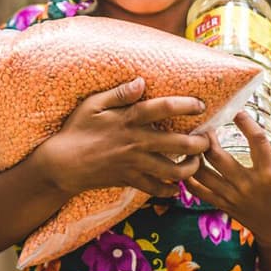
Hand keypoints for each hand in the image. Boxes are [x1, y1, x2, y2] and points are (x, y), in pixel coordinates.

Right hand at [34, 77, 211, 198]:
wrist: (62, 164)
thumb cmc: (76, 129)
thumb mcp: (92, 105)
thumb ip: (118, 93)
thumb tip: (141, 81)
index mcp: (128, 120)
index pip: (163, 109)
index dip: (186, 105)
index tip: (201, 105)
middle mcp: (136, 143)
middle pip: (179, 144)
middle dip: (200, 142)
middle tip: (208, 138)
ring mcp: (134, 164)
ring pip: (173, 171)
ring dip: (191, 167)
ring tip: (198, 161)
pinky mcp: (130, 180)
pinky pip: (156, 189)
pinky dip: (171, 189)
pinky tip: (178, 185)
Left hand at [185, 108, 270, 247]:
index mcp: (270, 173)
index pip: (258, 141)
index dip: (246, 123)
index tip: (236, 110)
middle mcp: (248, 185)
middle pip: (219, 157)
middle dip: (208, 137)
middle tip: (204, 123)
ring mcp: (232, 196)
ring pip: (202, 173)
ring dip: (193, 154)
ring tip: (192, 139)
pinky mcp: (221, 204)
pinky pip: (197, 190)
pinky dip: (187, 175)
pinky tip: (187, 161)